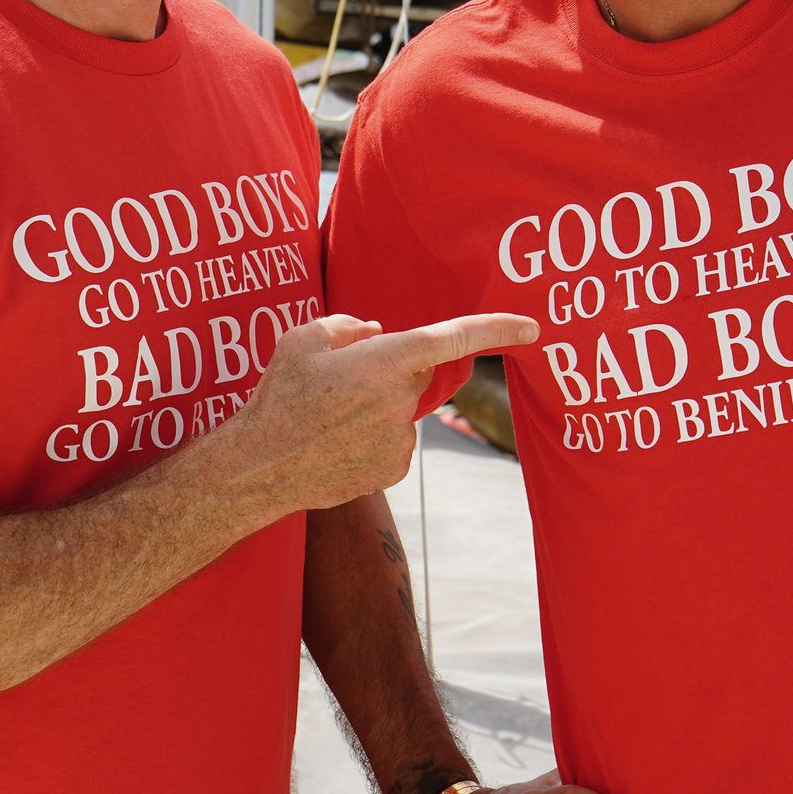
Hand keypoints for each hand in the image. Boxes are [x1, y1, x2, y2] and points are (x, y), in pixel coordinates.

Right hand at [230, 312, 537, 515]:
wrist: (261, 467)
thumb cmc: (279, 396)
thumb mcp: (303, 339)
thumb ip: (349, 326)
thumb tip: (378, 334)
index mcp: (386, 361)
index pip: (455, 338)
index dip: (497, 329)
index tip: (531, 328)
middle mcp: (403, 401)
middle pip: (414, 373)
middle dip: (388, 371)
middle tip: (339, 383)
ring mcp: (402, 439)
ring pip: (401, 409)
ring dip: (375, 407)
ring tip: (327, 418)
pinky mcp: (395, 467)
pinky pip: (394, 439)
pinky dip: (371, 436)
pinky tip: (336, 442)